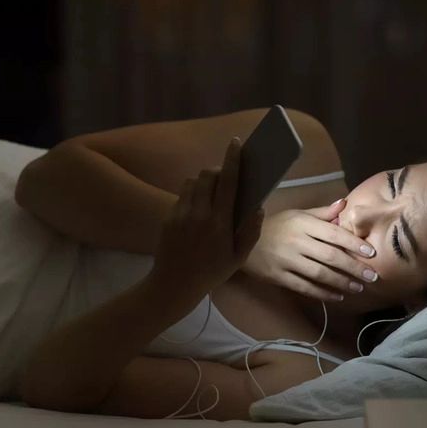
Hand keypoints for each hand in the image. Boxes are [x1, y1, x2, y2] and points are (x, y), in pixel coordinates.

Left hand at [146, 137, 263, 304]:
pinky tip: (196, 212)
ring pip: (192, 182)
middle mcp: (199, 213)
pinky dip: (192, 196)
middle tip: (226, 179)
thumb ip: (251, 232)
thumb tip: (258, 208)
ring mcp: (180, 213)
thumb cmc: (211, 272)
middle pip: (207, 175)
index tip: (236, 143)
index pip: (228, 182)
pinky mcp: (168, 216)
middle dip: (218, 171)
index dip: (232, 160)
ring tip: (211, 197)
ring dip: (204, 183)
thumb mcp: (238, 257)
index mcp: (219, 222)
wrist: (174, 284)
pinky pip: (182, 196)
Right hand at [242, 198, 377, 301]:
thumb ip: (322, 213)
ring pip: (319, 273)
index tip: (371, 253)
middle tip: (372, 276)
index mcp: (303, 223)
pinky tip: (337, 297)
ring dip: (341, 282)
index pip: (333, 233)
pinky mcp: (279, 277)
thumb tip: (345, 204)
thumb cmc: (274, 225)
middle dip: (353, 267)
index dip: (353, 243)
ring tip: (358, 288)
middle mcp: (297, 241)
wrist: (241, 239)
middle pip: (330, 256)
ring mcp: (287, 261)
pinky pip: (304, 287)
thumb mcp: (296, 214)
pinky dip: (322, 293)